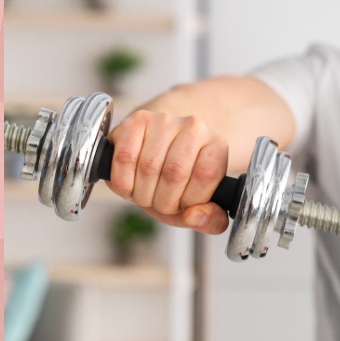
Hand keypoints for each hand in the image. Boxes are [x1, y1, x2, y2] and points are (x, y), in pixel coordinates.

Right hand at [105, 110, 230, 234]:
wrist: (154, 155)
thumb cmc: (178, 184)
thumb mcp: (199, 206)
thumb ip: (210, 220)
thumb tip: (194, 217)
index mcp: (216, 146)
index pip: (205, 175)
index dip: (189, 200)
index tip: (183, 204)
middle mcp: (194, 127)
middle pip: (175, 172)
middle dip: (163, 201)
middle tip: (160, 202)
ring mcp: (165, 120)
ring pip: (148, 166)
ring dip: (142, 194)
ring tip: (145, 194)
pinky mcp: (137, 120)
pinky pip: (125, 157)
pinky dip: (122, 182)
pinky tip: (129, 185)